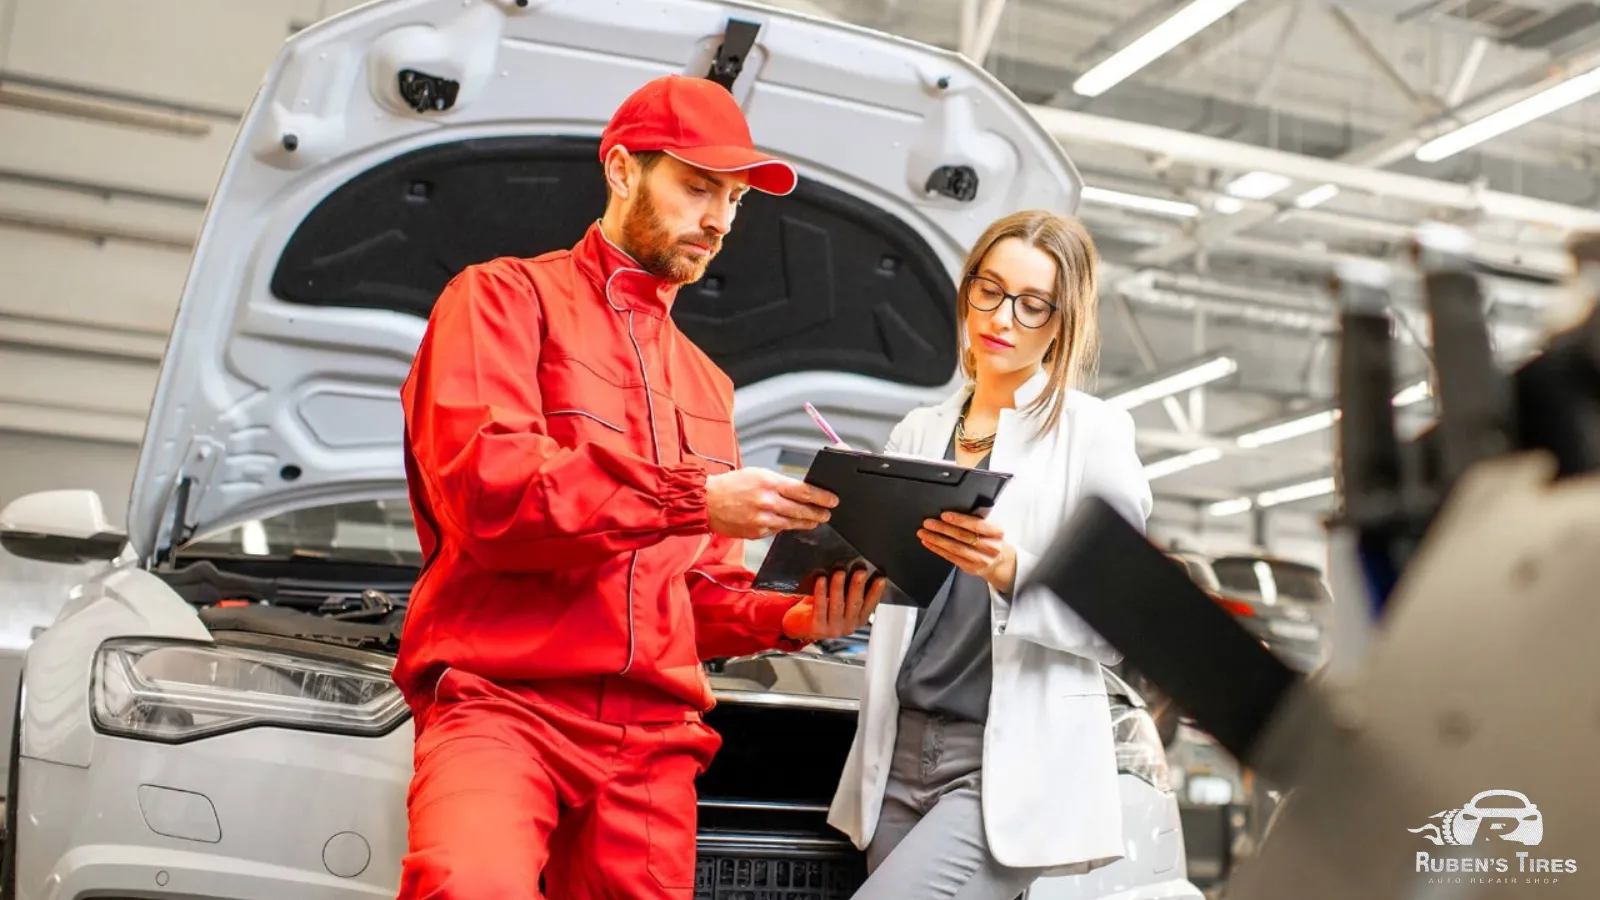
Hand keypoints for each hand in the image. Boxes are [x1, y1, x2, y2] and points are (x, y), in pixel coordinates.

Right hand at [705, 467, 838, 539]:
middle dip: (818, 513)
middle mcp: (767, 502)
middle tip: (827, 514)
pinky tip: (789, 525)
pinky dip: (784, 527)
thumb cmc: (731, 486)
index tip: (832, 500)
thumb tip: (799, 492)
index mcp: (769, 483)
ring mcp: (762, 520)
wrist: (706, 502)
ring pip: (792, 523)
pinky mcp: (757, 533)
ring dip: (806, 523)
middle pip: (801, 510)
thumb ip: (779, 484)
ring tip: (814, 521)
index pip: (803, 491)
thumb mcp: (757, 475)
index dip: (821, 497)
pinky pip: (777, 531)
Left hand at [780, 567, 886, 642]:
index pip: (870, 605)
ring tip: (840, 572)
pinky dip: (821, 592)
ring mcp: (833, 628)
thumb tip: (860, 567)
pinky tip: (821, 580)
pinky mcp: (817, 627)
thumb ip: (851, 591)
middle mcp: (848, 626)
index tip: (881, 578)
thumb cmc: (823, 609)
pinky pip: (820, 607)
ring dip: (839, 587)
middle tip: (861, 571)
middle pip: (854, 604)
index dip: (876, 592)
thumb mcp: (841, 602)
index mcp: (857, 619)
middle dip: (858, 586)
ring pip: (837, 605)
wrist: (800, 625)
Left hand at [918, 511, 1015, 591]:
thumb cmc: (993, 539)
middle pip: (963, 537)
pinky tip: (929, 543)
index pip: (976, 525)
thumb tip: (955, 510)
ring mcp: (981, 560)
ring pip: (955, 549)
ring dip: (937, 540)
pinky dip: (937, 549)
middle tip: (929, 523)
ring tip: (924, 533)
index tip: (945, 515)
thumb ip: (978, 518)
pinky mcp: (971, 568)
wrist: (1002, 561)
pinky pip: (951, 558)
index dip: (959, 520)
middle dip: (943, 529)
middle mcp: (990, 547)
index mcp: (997, 532)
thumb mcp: (993, 527)